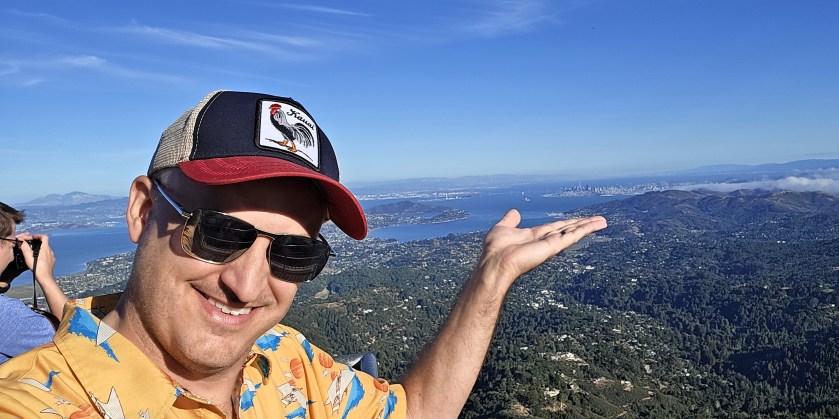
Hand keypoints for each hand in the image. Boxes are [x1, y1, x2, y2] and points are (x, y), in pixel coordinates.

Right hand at [15, 232, 56, 281]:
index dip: (38, 235)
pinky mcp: (52, 262)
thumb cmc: (37, 267)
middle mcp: (50, 251)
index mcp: (45, 248)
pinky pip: (48, 256)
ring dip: (40, 249)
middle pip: (44, 243)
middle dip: (37, 242)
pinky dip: (43, 255)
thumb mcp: (28, 255)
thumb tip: (22, 241)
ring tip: (33, 253)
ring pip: (46, 250)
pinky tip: (37, 259)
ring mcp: (52, 257)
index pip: (44, 237)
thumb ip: (24, 247)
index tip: (32, 237)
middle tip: (30, 245)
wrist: (45, 277)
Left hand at [478, 209, 606, 286]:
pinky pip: (571, 235)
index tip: (579, 219)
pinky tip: (595, 225)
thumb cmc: (495, 250)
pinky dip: (584, 229)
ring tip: (603, 221)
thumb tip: (514, 211)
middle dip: (583, 224)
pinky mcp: (553, 246)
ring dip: (589, 225)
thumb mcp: (502, 228)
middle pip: (568, 229)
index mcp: (534, 235)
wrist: (495, 262)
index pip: (556, 227)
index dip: (568, 223)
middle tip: (599, 220)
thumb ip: (510, 220)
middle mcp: (545, 240)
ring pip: (573, 231)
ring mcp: (550, 244)